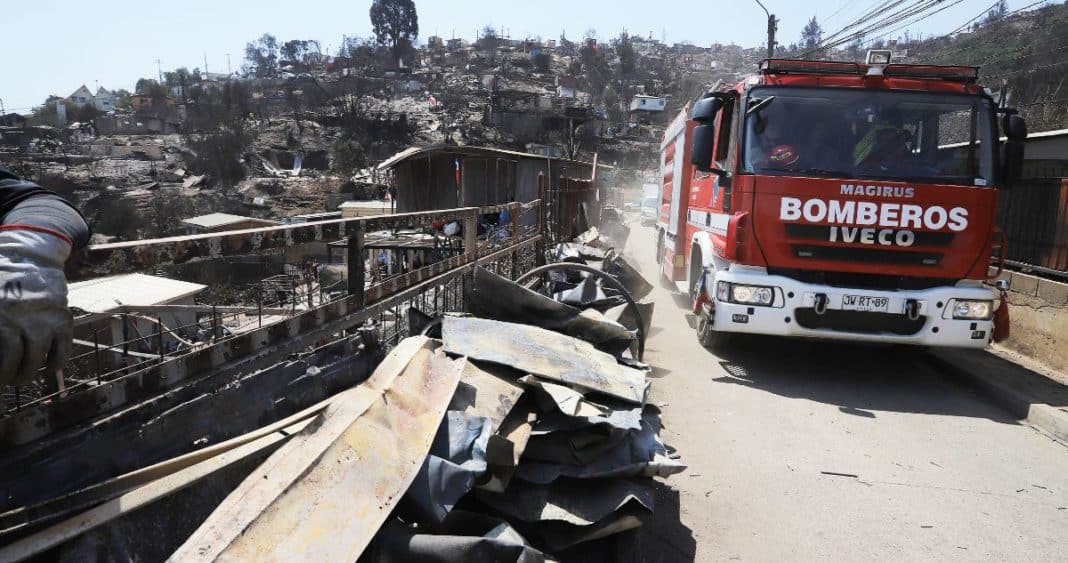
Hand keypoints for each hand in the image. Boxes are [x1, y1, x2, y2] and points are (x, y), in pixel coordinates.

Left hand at [0, 229, 72, 386]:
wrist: (31, 257)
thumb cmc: (0, 280)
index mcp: (0, 317)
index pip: (2, 355)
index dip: (0, 372)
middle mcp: (21, 320)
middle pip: (17, 359)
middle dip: (12, 375)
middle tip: (8, 381)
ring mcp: (44, 319)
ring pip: (38, 357)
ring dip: (30, 372)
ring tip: (23, 377)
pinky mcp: (62, 318)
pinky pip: (63, 347)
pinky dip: (58, 360)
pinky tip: (51, 366)